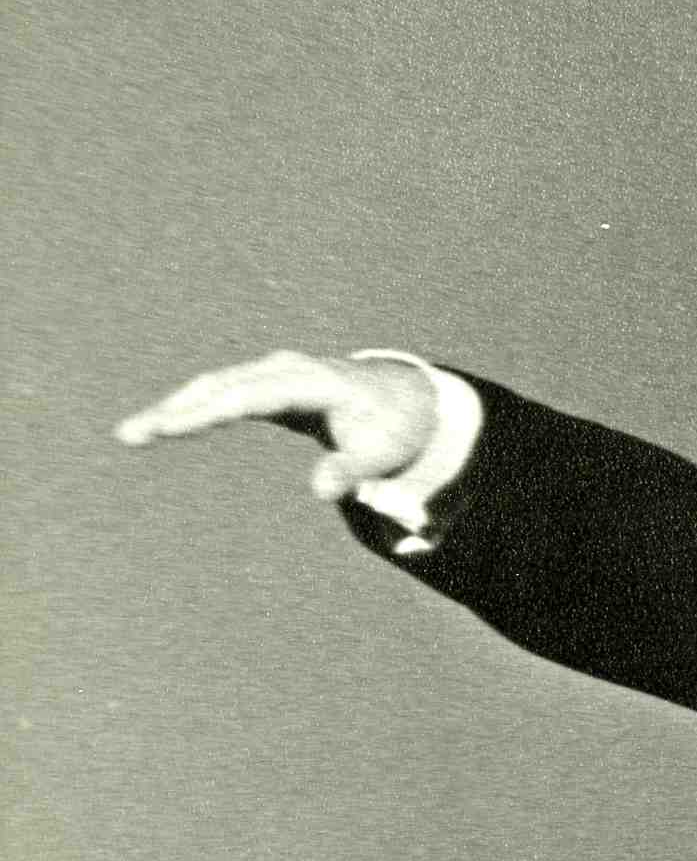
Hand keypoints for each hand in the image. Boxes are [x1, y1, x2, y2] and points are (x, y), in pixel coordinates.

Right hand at [114, 349, 442, 500]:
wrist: (403, 398)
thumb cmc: (393, 428)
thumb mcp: (382, 453)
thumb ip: (352, 470)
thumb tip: (322, 492)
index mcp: (311, 381)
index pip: (248, 396)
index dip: (207, 412)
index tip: (169, 427)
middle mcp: (284, 368)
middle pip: (218, 387)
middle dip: (173, 410)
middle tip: (129, 435)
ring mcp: (271, 372)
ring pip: (212, 387)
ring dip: (172, 409)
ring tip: (131, 435)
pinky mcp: (264, 384)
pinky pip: (220, 394)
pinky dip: (190, 409)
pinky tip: (162, 426)